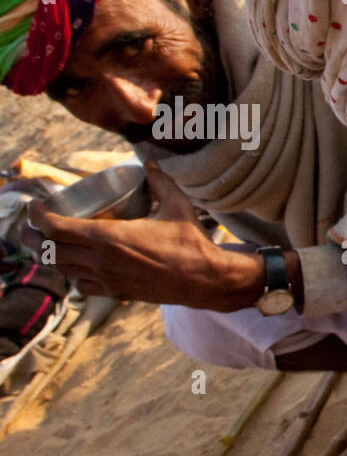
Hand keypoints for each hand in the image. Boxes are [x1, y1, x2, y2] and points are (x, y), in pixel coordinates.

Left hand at [22, 161, 261, 309]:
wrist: (204, 279)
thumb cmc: (191, 242)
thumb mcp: (177, 205)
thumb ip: (160, 181)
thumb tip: (150, 163)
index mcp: (109, 237)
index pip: (54, 227)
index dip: (37, 215)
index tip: (37, 205)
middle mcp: (101, 260)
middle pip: (47, 250)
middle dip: (33, 235)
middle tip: (34, 223)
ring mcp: (106, 279)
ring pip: (61, 269)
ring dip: (50, 255)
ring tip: (50, 242)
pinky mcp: (116, 292)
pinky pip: (80, 286)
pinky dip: (72, 274)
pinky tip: (78, 265)